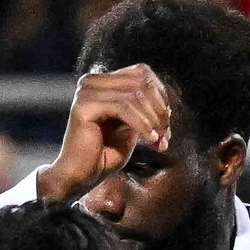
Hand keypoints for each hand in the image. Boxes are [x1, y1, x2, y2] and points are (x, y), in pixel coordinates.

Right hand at [34, 64, 175, 202]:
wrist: (81, 176)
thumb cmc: (106, 153)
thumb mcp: (132, 126)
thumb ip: (145, 109)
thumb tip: (167, 105)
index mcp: (103, 81)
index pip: (141, 73)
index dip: (161, 94)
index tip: (167, 122)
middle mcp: (92, 81)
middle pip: (140, 82)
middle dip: (159, 109)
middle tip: (166, 134)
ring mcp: (86, 91)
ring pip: (133, 94)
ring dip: (152, 119)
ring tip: (159, 139)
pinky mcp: (83, 106)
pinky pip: (122, 107)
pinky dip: (141, 124)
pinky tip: (150, 139)